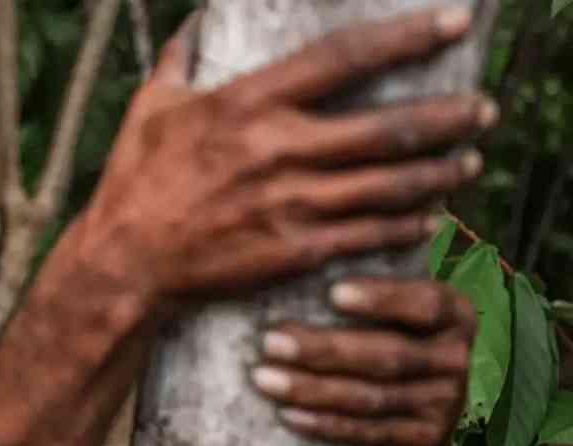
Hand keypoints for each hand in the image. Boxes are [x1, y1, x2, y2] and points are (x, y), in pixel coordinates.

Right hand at [78, 7, 495, 305]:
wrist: (125, 261)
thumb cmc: (134, 181)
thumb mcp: (150, 108)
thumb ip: (179, 60)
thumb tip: (193, 23)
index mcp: (246, 105)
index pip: (343, 58)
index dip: (406, 38)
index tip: (452, 23)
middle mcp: (277, 150)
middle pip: (385, 128)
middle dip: (446, 117)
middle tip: (482, 109)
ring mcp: (290, 204)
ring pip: (388, 185)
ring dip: (438, 173)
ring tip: (468, 161)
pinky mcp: (294, 250)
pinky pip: (367, 234)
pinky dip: (405, 224)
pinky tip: (427, 216)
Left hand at [251, 278, 475, 445]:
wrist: (404, 411)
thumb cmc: (377, 333)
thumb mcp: (384, 306)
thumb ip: (364, 277)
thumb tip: (305, 249)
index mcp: (455, 313)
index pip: (425, 304)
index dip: (381, 298)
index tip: (331, 293)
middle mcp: (457, 358)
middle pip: (388, 355)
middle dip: (324, 349)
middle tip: (270, 341)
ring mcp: (446, 404)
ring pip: (372, 397)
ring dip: (312, 389)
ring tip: (264, 378)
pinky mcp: (427, 441)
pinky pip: (369, 432)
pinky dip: (325, 425)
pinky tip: (287, 414)